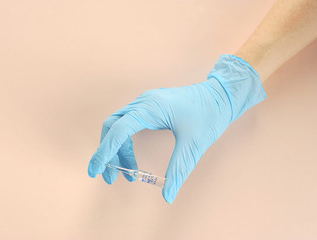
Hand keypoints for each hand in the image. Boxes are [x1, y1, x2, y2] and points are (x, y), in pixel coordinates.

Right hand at [88, 55, 265, 203]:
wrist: (221, 95)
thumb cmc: (210, 114)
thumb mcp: (194, 144)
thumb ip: (179, 170)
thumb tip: (168, 196)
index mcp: (151, 108)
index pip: (118, 130)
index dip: (104, 151)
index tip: (95, 170)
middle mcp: (144, 103)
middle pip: (113, 126)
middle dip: (108, 152)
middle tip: (111, 177)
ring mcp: (146, 103)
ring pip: (119, 125)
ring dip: (118, 149)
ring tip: (127, 173)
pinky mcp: (150, 107)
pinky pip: (129, 123)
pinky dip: (126, 142)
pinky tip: (133, 158)